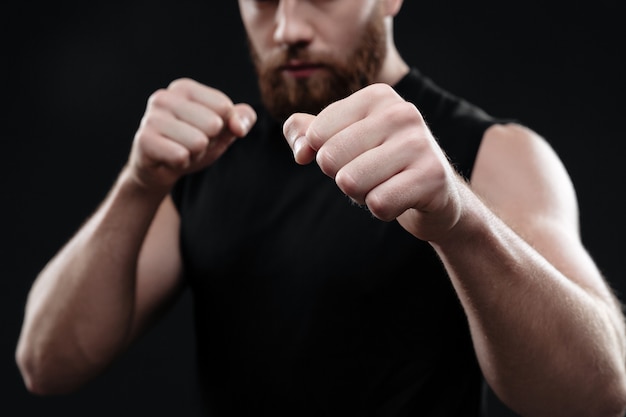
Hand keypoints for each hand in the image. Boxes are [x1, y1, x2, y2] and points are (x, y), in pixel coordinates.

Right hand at [128, 78, 255, 191]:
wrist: (160, 169)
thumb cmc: (193, 143)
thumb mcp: (224, 129)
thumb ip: (243, 119)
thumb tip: (239, 127)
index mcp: (184, 88)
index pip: (225, 107)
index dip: (222, 127)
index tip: (204, 131)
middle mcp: (164, 97)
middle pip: (213, 124)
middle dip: (208, 142)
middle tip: (191, 144)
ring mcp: (151, 117)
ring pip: (198, 142)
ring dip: (195, 154)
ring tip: (181, 151)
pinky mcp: (144, 140)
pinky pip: (181, 156)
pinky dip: (182, 164)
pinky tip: (170, 160)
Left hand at [283, 83, 462, 241]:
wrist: (437, 192)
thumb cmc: (381, 163)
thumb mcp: (341, 139)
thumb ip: (305, 132)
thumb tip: (300, 151)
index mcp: (377, 96)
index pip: (316, 134)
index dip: (324, 156)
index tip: (353, 156)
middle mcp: (402, 112)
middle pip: (330, 159)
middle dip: (342, 178)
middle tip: (370, 175)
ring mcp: (420, 143)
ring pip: (350, 182)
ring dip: (361, 195)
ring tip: (386, 185)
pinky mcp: (433, 177)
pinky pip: (378, 203)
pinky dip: (383, 210)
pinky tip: (401, 198)